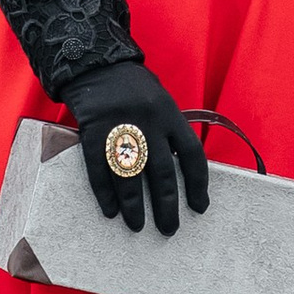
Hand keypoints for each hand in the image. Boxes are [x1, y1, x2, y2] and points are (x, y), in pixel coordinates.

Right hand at [62, 59, 211, 236]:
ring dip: (134, 205)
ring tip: (137, 226)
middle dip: (167, 205)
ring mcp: (120, 128)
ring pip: (130, 176)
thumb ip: (169, 131)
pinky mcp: (93, 133)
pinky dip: (105, 192)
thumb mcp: (160, 101)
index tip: (200, 207)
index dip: (198, 184)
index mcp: (170, 114)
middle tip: (169, 229)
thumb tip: (178, 173)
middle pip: (162, 172)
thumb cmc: (132, 86)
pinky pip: (99, 169)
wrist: (95, 64)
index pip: (192, 154)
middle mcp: (149, 123)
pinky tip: (111, 210)